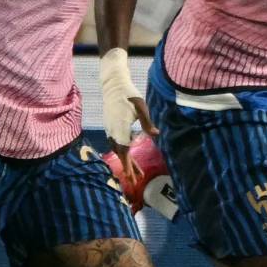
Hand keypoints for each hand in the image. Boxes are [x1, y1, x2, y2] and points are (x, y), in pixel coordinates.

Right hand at [98, 47, 157, 172]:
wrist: (113, 85)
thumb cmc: (129, 95)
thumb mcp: (142, 107)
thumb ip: (148, 122)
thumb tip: (156, 135)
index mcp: (120, 128)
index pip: (123, 151)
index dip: (128, 164)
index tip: (132, 176)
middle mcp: (113, 131)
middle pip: (120, 153)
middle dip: (128, 168)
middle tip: (135, 181)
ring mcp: (110, 129)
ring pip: (118, 149)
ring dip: (126, 161)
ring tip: (135, 173)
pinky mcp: (111, 126)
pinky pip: (116, 143)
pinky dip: (123, 152)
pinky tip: (128, 156)